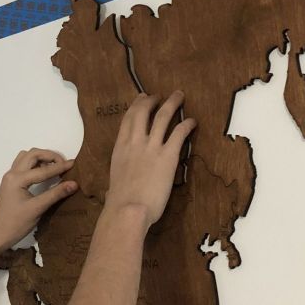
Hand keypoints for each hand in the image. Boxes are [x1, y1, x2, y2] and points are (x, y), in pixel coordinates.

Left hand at [0, 149, 76, 255]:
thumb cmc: (15, 224)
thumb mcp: (37, 209)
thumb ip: (56, 194)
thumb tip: (74, 183)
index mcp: (17, 179)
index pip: (43, 170)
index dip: (60, 167)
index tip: (74, 164)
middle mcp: (12, 173)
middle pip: (32, 154)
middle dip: (49, 156)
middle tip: (63, 164)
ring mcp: (10, 178)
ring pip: (26, 158)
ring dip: (41, 158)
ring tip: (54, 168)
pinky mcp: (11, 183)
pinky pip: (23, 166)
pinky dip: (35, 165)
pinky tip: (44, 174)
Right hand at [104, 91, 195, 226]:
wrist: (128, 209)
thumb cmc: (119, 203)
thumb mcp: (114, 184)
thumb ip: (117, 180)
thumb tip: (112, 192)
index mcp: (120, 148)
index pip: (128, 120)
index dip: (135, 106)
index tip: (141, 99)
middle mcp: (135, 142)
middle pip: (143, 112)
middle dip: (152, 100)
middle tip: (159, 95)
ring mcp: (152, 147)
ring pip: (163, 116)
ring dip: (172, 104)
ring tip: (179, 96)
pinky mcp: (168, 156)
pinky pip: (179, 133)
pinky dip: (186, 124)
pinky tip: (192, 121)